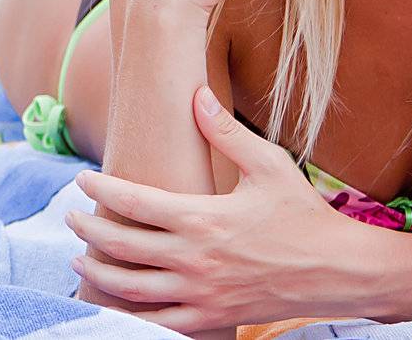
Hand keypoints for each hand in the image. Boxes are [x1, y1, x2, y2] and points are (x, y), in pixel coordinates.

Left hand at [66, 86, 367, 332]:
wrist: (341, 272)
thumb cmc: (304, 214)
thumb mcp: (269, 165)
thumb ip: (226, 131)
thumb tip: (196, 93)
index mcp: (202, 217)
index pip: (133, 202)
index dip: (100, 190)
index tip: (82, 179)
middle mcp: (195, 258)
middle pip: (121, 246)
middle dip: (87, 231)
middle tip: (70, 219)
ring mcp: (202, 293)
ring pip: (131, 289)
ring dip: (98, 274)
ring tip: (79, 261)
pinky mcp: (213, 317)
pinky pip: (160, 324)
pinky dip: (130, 315)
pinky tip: (115, 304)